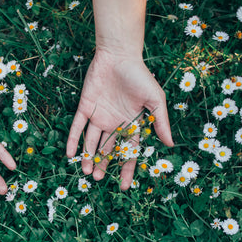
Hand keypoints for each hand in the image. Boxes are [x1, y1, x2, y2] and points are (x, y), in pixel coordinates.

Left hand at [66, 49, 172, 189]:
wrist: (119, 55)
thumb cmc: (140, 76)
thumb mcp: (155, 100)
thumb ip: (160, 122)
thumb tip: (171, 145)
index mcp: (131, 124)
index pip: (128, 152)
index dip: (125, 169)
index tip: (123, 186)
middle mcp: (114, 124)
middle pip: (107, 150)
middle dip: (102, 165)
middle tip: (97, 178)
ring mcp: (99, 116)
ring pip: (91, 142)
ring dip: (88, 157)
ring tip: (85, 172)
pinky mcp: (85, 107)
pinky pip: (78, 126)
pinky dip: (73, 140)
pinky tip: (70, 154)